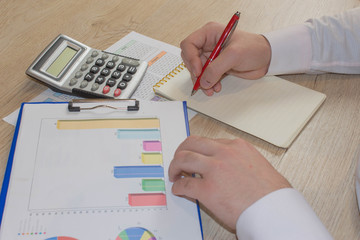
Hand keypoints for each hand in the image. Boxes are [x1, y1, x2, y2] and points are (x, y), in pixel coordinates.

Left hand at [168, 136, 290, 229]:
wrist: (276, 211)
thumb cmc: (272, 193)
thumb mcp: (257, 164)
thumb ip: (239, 160)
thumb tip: (227, 167)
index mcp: (237, 146)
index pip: (209, 141)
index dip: (198, 149)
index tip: (194, 154)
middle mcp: (224, 153)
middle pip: (192, 143)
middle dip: (181, 151)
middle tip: (178, 160)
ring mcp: (215, 170)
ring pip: (184, 159)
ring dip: (175, 166)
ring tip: (175, 174)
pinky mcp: (208, 190)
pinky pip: (185, 185)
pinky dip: (178, 187)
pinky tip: (179, 190)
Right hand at [180, 22, 270, 95]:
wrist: (267, 58)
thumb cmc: (254, 48)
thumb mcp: (234, 55)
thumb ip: (216, 68)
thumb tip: (203, 81)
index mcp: (210, 33)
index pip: (189, 44)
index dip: (190, 58)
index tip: (198, 71)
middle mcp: (208, 43)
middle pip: (190, 59)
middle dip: (196, 73)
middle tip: (203, 83)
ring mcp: (212, 55)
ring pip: (197, 70)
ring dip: (202, 81)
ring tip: (210, 89)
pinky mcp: (217, 66)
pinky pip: (206, 76)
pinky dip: (209, 83)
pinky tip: (216, 87)